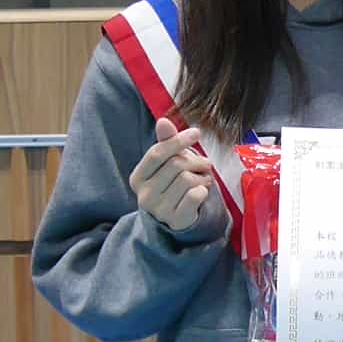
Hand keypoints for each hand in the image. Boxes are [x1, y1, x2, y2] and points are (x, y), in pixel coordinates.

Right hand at [129, 115, 224, 236]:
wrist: (177, 216)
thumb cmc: (172, 184)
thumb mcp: (167, 162)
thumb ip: (166, 142)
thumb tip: (163, 121)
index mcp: (138, 178)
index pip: (156, 153)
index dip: (177, 141)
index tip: (196, 132)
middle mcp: (144, 195)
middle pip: (175, 165)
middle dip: (195, 161)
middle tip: (205, 164)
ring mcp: (159, 210)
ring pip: (187, 180)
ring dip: (201, 176)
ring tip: (203, 178)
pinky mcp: (175, 220)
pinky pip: (195, 196)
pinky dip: (204, 190)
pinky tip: (203, 191)